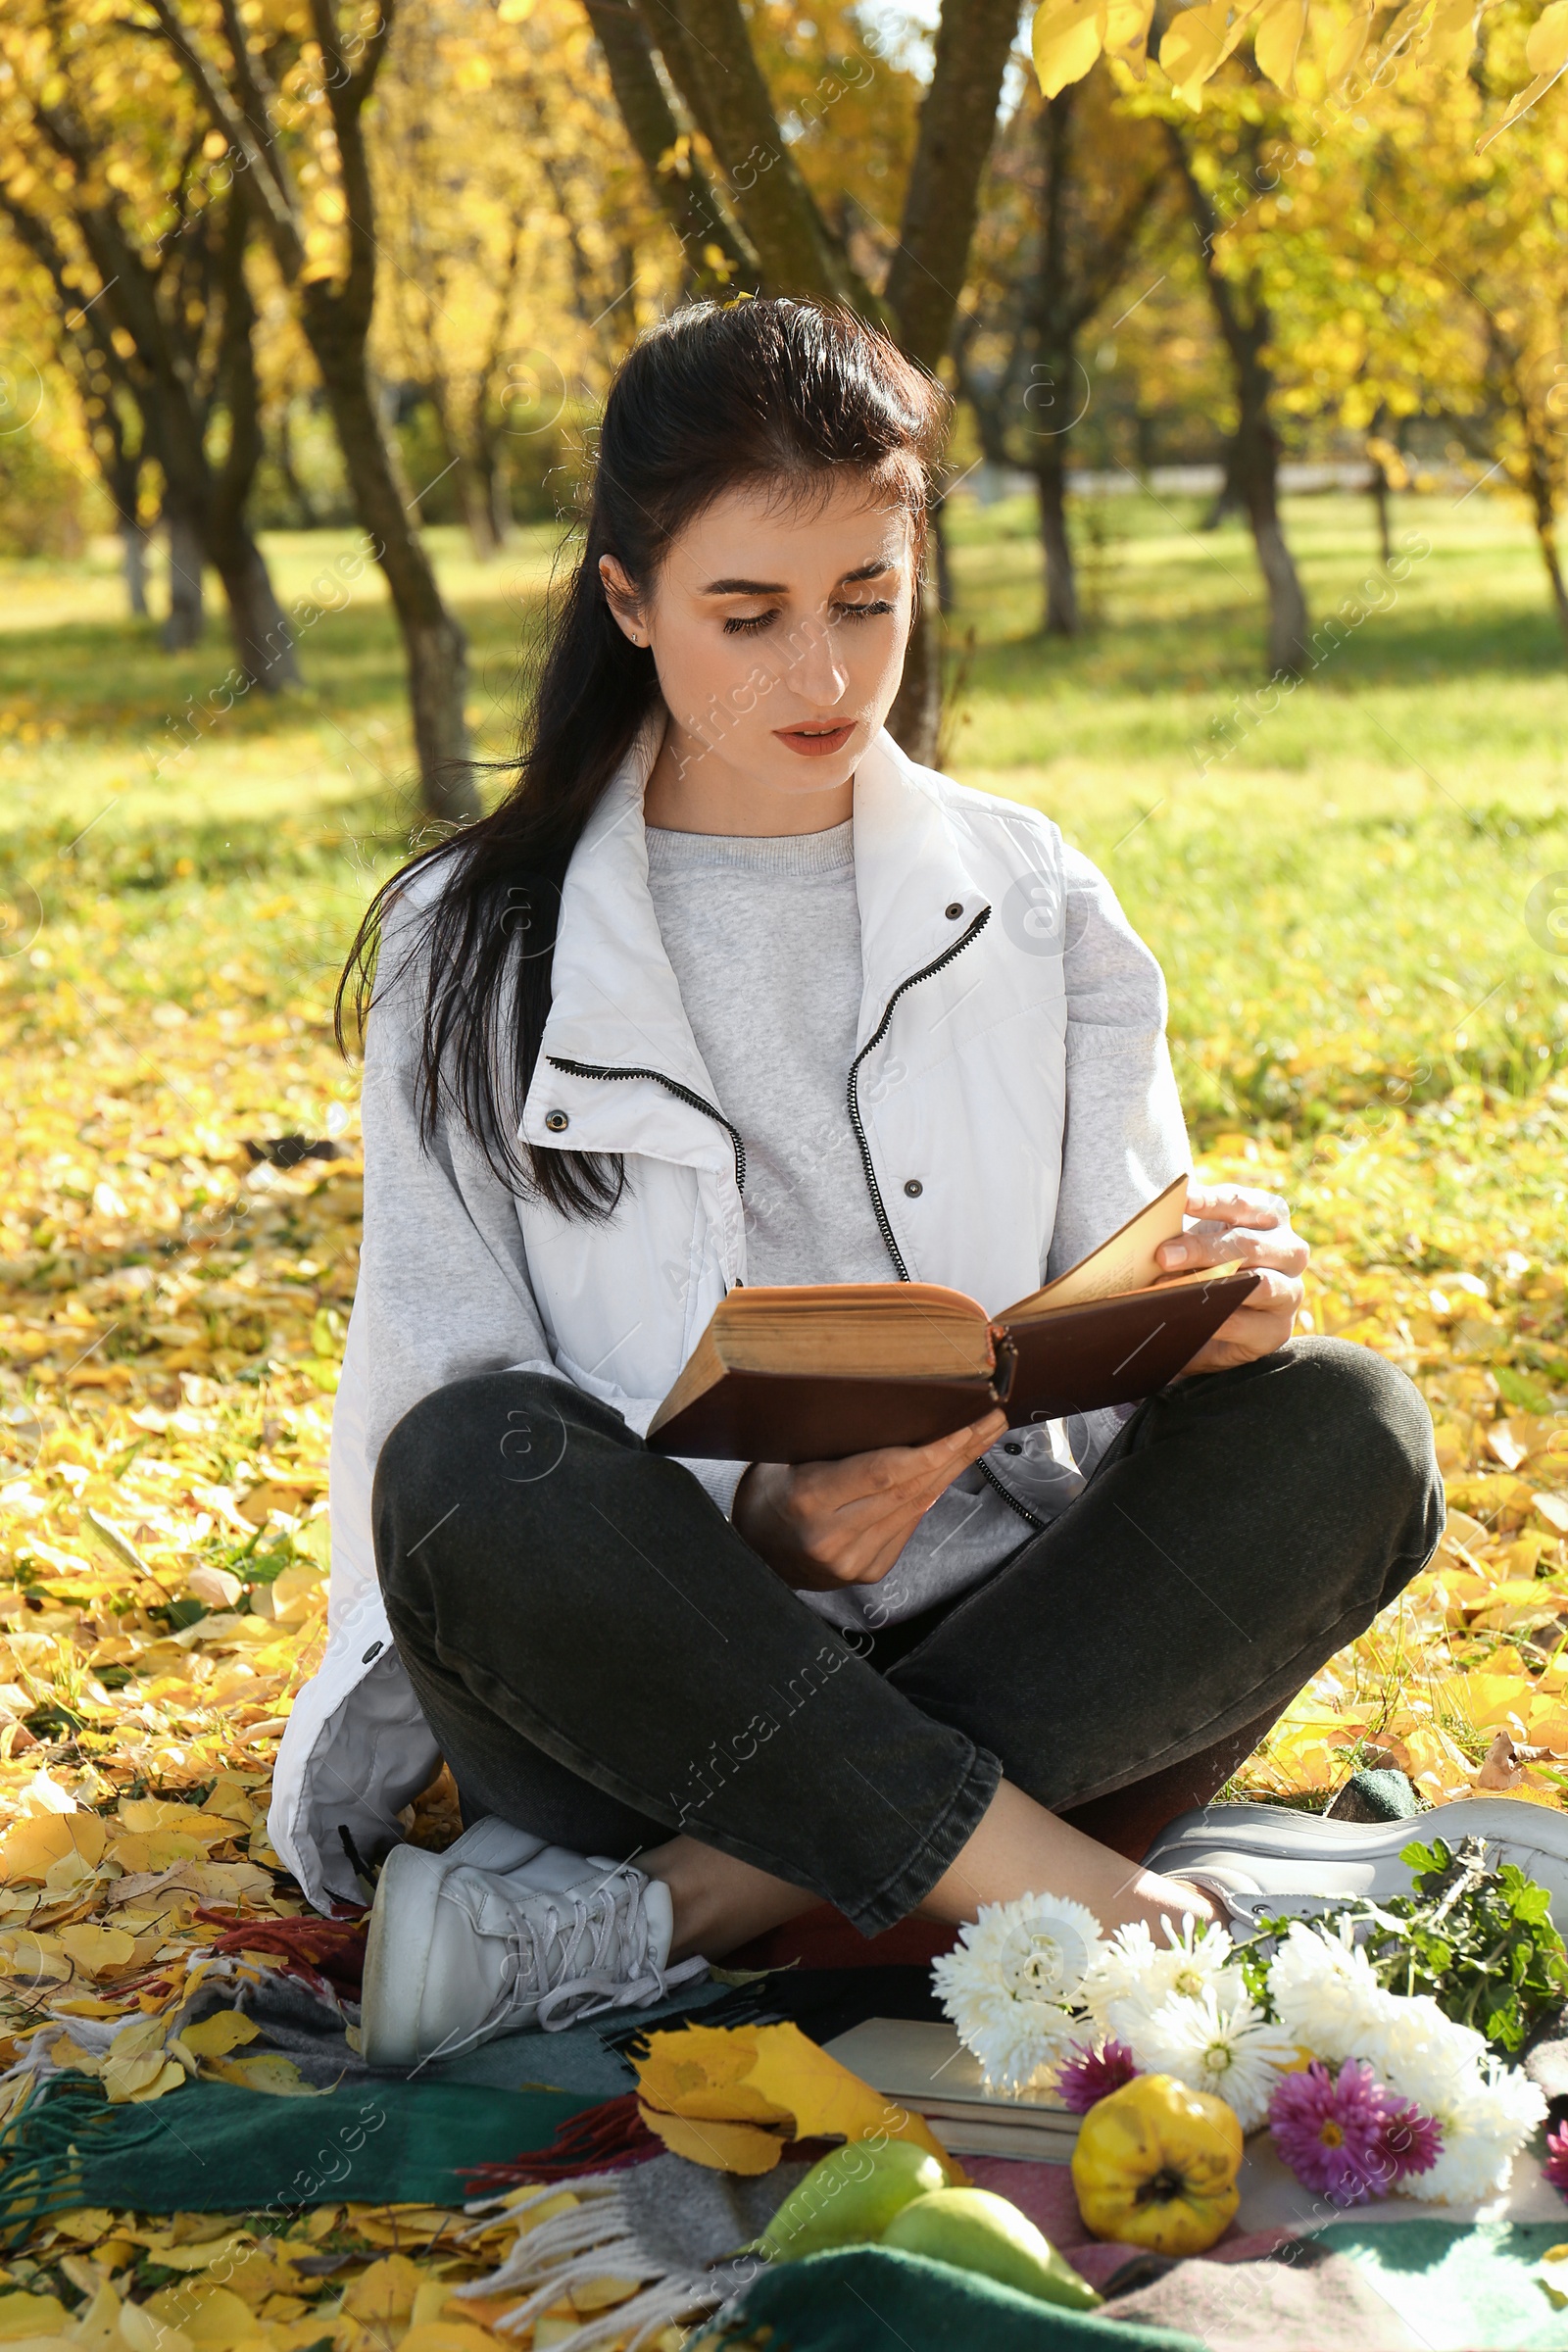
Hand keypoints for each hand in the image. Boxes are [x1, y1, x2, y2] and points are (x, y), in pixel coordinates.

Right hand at [733, 1410, 1007, 1591]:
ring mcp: (854, 1562)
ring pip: (917, 1507)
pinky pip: (909, 1524)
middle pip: (912, 1488)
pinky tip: (948, 1469)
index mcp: (809, 1500)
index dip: (934, 1448)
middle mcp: (834, 1538)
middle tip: (992, 1419)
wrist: (754, 1552)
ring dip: (953, 1471)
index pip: (886, 1471)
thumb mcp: (786, 1456)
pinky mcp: (869, 1573)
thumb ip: (834, 1440)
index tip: (969, 1423)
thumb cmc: (769, 1491)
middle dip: (958, 1452)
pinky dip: (929, 1495)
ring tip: (980, 1436)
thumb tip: (893, 1403)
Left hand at [1160, 1181, 1308, 1374]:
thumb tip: (1154, 1222)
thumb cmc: (1203, 1267)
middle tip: (1162, 1255)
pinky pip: (1246, 1324)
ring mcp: (1290, 1291)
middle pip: (1248, 1244)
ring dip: (1209, 1286)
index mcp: (1270, 1216)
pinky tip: (1185, 1316)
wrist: (1211, 1323)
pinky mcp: (1277, 1330)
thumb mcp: (1195, 1243)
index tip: (1182, 1199)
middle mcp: (1289, 1250)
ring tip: (1168, 1288)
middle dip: (1202, 1249)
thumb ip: (1183, 1230)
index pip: (1243, 1203)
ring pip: (1258, 1284)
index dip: (1213, 1201)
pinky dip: (1213, 1320)